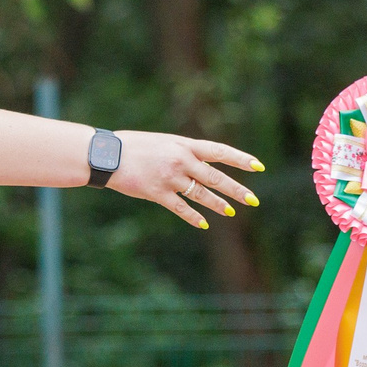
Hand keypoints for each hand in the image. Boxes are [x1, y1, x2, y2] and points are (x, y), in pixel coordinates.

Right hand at [104, 131, 263, 227]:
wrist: (108, 155)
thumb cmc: (134, 146)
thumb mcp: (164, 142)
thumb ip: (184, 152)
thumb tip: (203, 164)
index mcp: (184, 144)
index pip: (220, 151)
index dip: (241, 159)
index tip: (259, 167)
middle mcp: (181, 160)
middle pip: (216, 177)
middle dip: (237, 190)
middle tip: (253, 200)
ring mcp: (170, 177)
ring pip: (201, 194)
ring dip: (218, 204)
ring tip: (230, 212)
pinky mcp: (157, 192)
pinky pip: (181, 208)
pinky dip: (194, 216)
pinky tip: (204, 223)